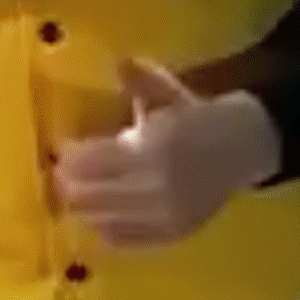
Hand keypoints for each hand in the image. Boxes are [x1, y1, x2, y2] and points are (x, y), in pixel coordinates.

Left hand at [52, 59, 282, 248]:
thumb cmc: (198, 117)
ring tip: (72, 193)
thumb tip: (115, 59)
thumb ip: (138, 80)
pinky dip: (106, 228)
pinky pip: (125, 239)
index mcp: (154, 146)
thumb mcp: (168, 92)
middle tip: (57, 173)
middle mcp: (157, 186)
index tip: (57, 149)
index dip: (68, 158)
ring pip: (103, 221)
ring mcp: (165, 216)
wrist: (243, 150)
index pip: (93, 161)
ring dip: (83, 208)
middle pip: (90, 196)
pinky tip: (98, 214)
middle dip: (67, 185)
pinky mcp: (172, 235)